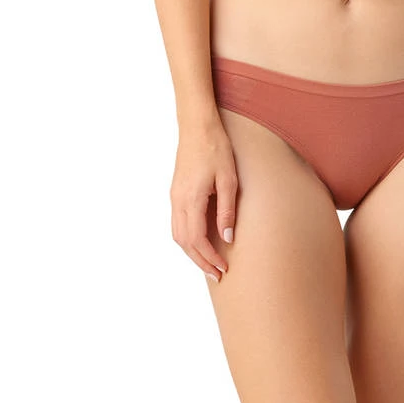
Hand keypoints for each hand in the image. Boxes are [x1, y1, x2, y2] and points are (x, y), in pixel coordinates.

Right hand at [171, 122, 237, 282]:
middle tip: (217, 275)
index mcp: (190, 199)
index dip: (209, 258)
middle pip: (184, 242)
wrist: (197, 127)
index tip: (223, 269)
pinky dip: (187, 240)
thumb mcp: (229, 180)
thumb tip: (227, 239)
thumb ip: (227, 211)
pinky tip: (200, 243)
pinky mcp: (175, 193)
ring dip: (192, 253)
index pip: (197, 239)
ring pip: (177, 235)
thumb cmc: (216, 149)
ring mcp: (174, 197)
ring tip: (209, 264)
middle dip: (200, 261)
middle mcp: (177, 201)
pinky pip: (177, 224)